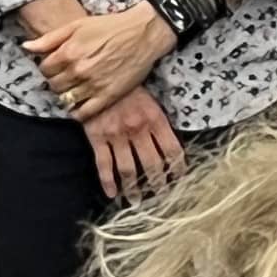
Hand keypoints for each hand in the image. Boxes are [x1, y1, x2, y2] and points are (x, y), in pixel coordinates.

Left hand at [24, 2, 176, 118]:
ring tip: (74, 88)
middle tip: (66, 76)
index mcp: (68, 53)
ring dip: (66, 95)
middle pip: (54, 85)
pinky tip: (79, 105)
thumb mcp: (77, 25)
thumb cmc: (111, 26)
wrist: (144, 33)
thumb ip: (50, 38)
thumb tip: (26, 47)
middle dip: (57, 80)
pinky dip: (77, 112)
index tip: (56, 66)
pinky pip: (84, 113)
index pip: (44, 69)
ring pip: (66, 99)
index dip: (48, 67)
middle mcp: (78, 71)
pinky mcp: (108, 96)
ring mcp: (93, 85)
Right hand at [81, 87, 184, 201]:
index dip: (178, 167)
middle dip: (158, 184)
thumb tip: (169, 148)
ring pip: (128, 170)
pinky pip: (104, 164)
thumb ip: (159, 122)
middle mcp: (138, 130)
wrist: (97, 76)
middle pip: (152, 165)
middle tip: (160, 196)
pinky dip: (108, 181)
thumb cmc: (128, 87)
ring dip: (134, 189)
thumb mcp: (151, 100)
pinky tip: (112, 194)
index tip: (179, 179)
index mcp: (155, 119)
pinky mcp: (97, 137)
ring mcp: (116, 135)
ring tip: (137, 201)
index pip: (173, 150)